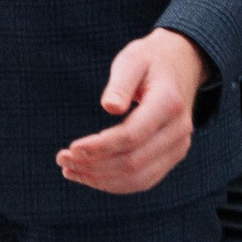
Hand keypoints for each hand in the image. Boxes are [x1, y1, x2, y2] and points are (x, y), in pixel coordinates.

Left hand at [56, 28, 206, 194]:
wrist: (180, 65)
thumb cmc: (149, 60)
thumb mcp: (133, 59)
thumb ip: (121, 83)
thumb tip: (109, 107)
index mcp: (169, 103)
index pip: (132, 136)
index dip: (100, 147)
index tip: (71, 148)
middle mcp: (178, 130)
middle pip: (134, 162)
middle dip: (94, 166)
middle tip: (62, 160)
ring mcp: (178, 146)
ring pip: (139, 178)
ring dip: (101, 179)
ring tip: (70, 170)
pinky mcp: (172, 156)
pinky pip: (144, 179)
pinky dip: (115, 183)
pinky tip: (89, 175)